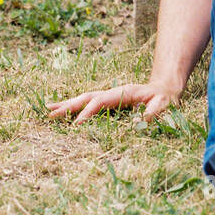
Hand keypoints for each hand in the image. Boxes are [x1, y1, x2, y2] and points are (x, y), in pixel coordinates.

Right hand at [46, 80, 179, 124]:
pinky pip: (88, 104)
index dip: (88, 112)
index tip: (76, 125)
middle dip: (69, 106)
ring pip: (84, 99)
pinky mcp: (108, 102)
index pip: (101, 102)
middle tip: (50, 114)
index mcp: (124, 92)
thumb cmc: (166, 99)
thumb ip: (154, 113)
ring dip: (67, 105)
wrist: (166, 89)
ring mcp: (109, 96)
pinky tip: (61, 112)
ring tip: (48, 110)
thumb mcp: (164, 106)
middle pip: (87, 97)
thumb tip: (139, 123)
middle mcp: (113, 92)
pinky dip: (73, 107)